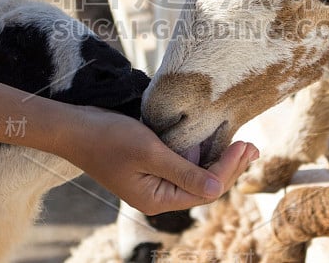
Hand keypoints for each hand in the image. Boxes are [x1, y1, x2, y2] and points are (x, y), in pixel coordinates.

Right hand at [68, 106, 258, 214]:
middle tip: (253, 145)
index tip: (245, 144)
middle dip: (230, 166)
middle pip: (204, 185)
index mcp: (158, 199)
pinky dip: (200, 155)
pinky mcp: (150, 168)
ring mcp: (154, 183)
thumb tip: (216, 189)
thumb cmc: (109, 138)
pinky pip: (183, 166)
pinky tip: (212, 142)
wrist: (75, 129)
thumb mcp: (150, 152)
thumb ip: (184, 172)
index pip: (206, 188)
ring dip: (218, 160)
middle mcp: (158, 196)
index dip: (229, 168)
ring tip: (242, 144)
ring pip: (196, 175)